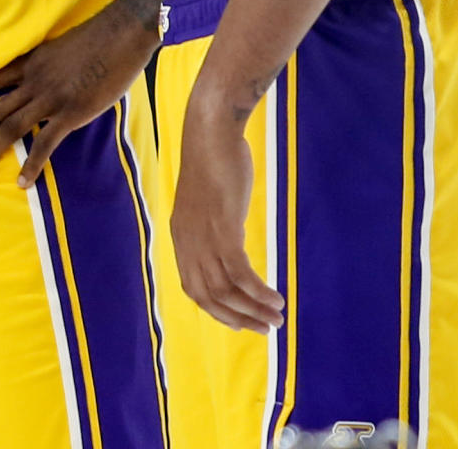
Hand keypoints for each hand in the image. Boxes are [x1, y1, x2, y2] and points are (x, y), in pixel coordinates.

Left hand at [0, 0, 159, 185]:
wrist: (123, 32)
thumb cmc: (98, 38)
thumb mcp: (61, 48)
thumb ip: (47, 66)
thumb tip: (43, 81)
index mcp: (30, 62)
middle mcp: (33, 80)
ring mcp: (50, 97)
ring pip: (9, 128)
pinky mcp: (71, 112)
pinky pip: (45, 142)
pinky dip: (32, 164)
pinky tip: (22, 182)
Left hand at [170, 94, 284, 333]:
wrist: (211, 129)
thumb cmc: (215, 157)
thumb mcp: (207, 197)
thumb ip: (212, 221)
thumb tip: (229, 236)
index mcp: (181, 235)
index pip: (193, 287)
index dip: (216, 309)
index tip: (239, 320)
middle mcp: (188, 241)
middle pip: (208, 297)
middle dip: (237, 318)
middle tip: (264, 328)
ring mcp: (204, 235)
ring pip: (226, 290)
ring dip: (253, 309)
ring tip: (276, 317)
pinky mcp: (224, 227)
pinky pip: (241, 273)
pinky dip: (258, 291)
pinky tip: (275, 298)